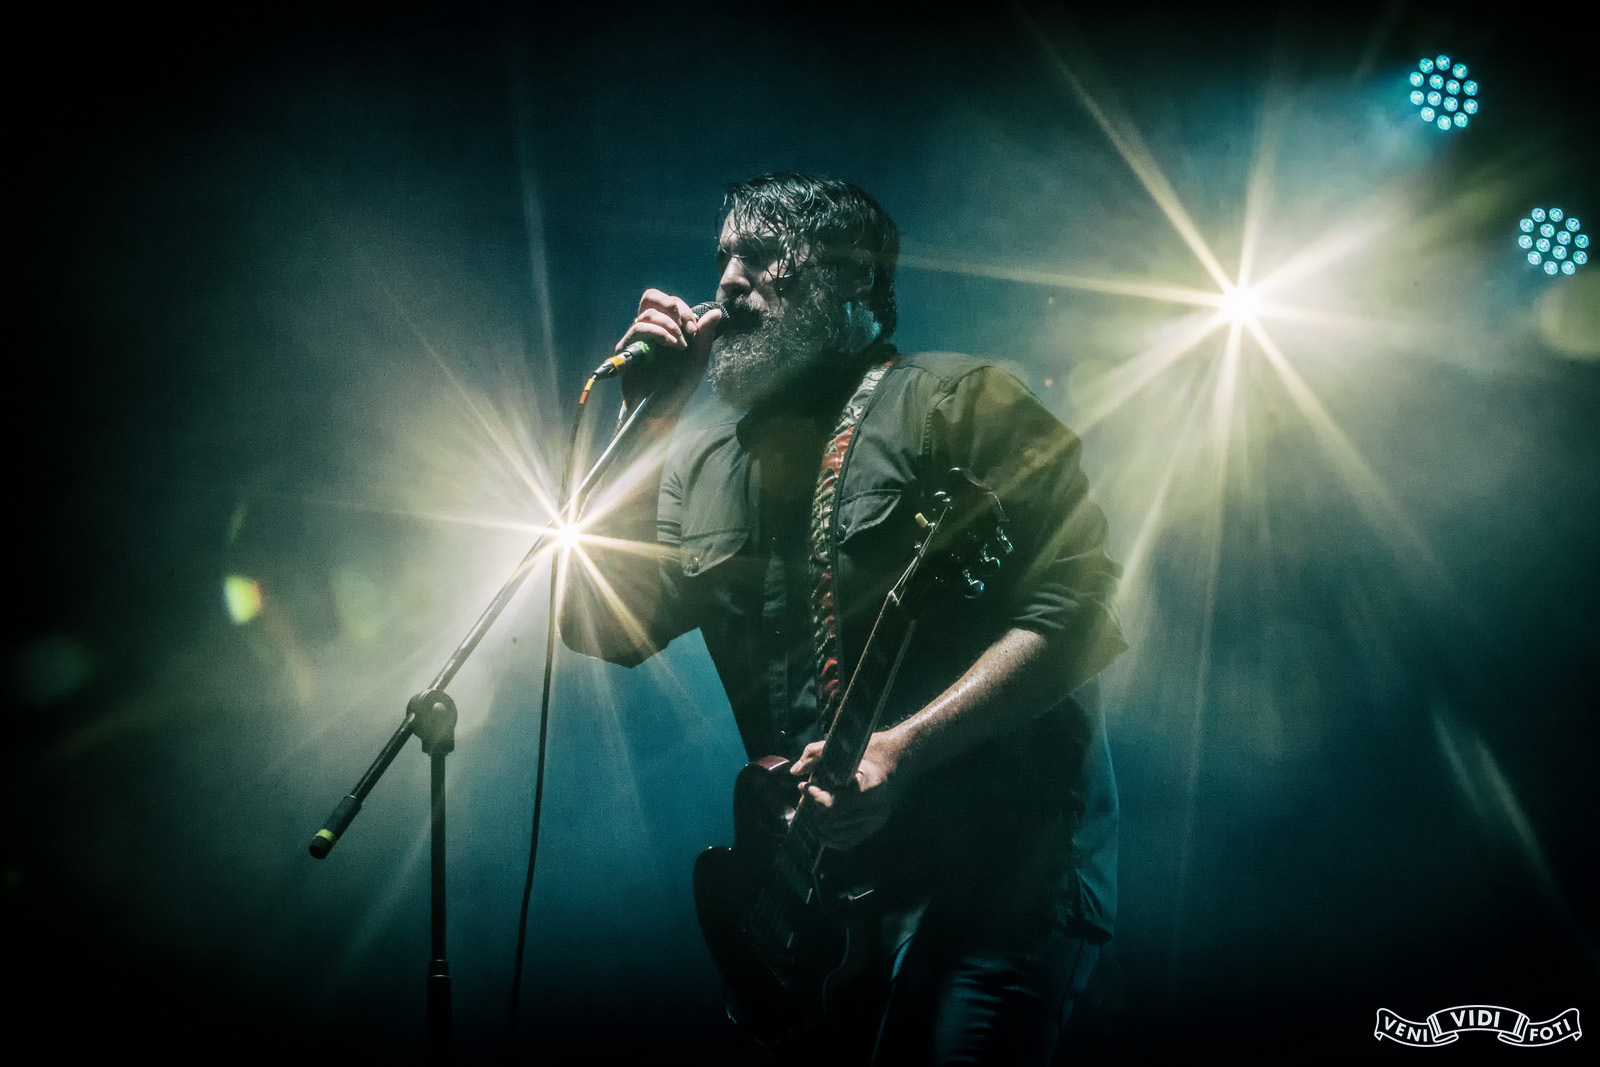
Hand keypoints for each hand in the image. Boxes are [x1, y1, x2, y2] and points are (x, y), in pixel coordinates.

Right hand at [616, 289, 722, 408]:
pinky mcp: (626, 350)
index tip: (695, 329)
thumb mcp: (697, 360)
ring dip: (669, 325)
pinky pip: (637, 329)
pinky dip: (656, 332)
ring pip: (647, 313)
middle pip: (651, 297)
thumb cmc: (679, 387)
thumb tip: (716, 313)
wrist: (663, 410)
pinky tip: (670, 344)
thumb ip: (704, 336)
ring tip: (679, 344)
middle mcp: (649, 330)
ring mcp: (636, 339)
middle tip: (686, 326)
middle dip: (673, 307)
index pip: (669, 302)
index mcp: (666, 328)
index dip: (683, 309)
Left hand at [790, 730, 904, 849]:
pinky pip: (845, 843)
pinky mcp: (873, 829)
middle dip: (813, 810)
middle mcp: (876, 808)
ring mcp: (875, 822)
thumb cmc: (865, 752)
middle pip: (831, 822)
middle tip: (807, 797)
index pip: (833, 805)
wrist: (893, 762)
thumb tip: (795, 772)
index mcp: (870, 787)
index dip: (814, 798)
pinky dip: (829, 837)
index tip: (806, 786)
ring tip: (813, 808)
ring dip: (818, 823)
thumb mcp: (840, 746)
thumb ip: (814, 753)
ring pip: (836, 835)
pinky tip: (821, 822)